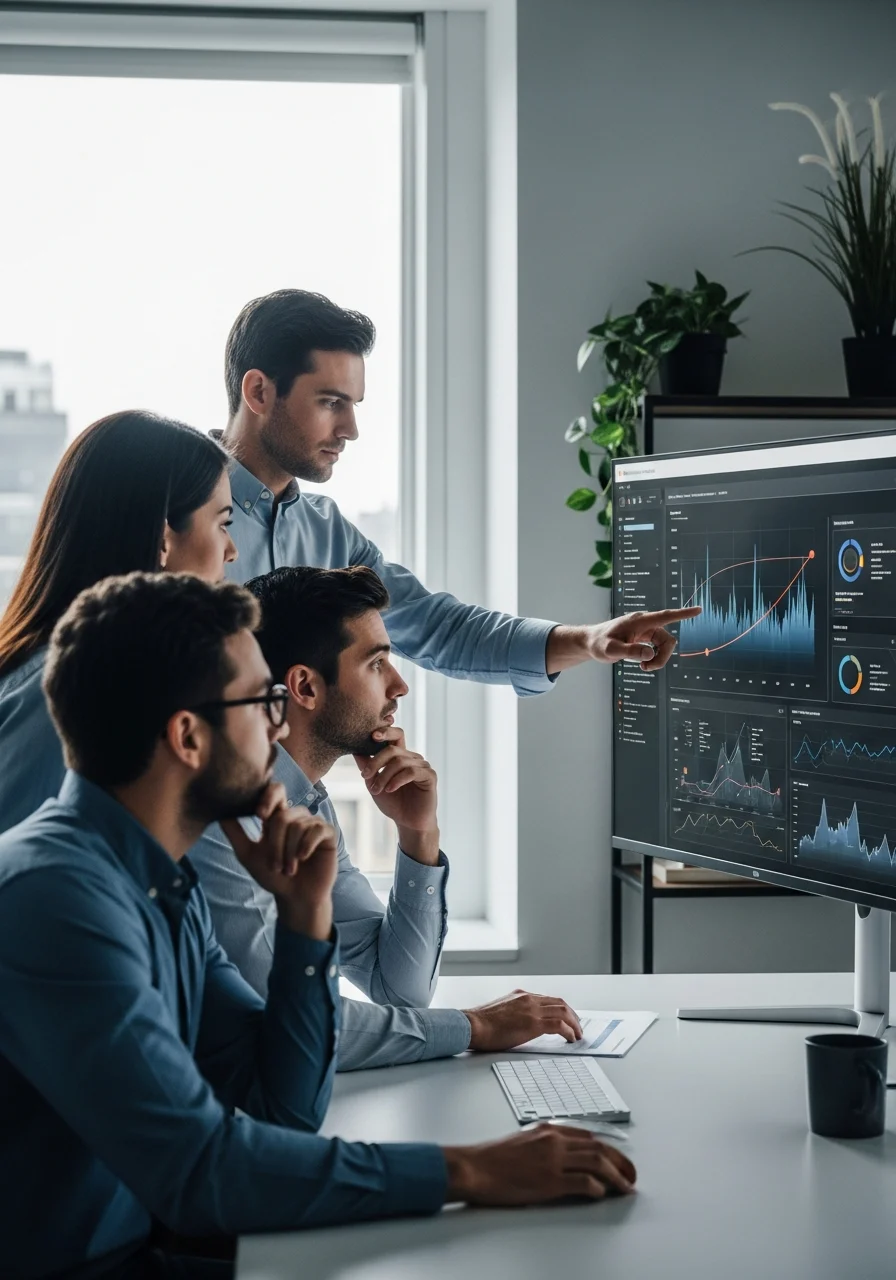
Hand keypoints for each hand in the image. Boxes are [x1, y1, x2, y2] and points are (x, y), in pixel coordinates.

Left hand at [221, 783, 337, 939]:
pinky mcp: (328, 833)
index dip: (269, 797)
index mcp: (278, 817)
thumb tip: (219, 812)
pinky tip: (303, 858)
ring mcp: (313, 824)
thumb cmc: (273, 876)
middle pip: (283, 816)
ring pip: (298, 826)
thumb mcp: (248, 854)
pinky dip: (306, 846)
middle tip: (275, 866)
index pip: (276, 791)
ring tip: (290, 869)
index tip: (259, 815)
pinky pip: (316, 830)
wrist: (295, 897)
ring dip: (289, 853)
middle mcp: (296, 817)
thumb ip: (235, 832)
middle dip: (276, 844)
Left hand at [354, 726, 438, 863]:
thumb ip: (367, 767)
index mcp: (400, 756)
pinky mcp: (430, 776)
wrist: (408, 823)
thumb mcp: (374, 783)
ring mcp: (422, 765)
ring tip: (376, 790)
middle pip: (393, 749)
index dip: (386, 731)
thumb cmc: (393, 803)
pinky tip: (390, 789)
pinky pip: (412, 771)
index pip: (395, 735)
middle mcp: (412, 758)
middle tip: (365, 776)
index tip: (372, 735)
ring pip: (400, 761)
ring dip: (384, 776)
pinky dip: (397, 780)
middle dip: (376, 761)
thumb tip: (354, 749)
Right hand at [443, 1124, 635, 1204]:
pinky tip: (601, 1195)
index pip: (587, 1137)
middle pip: (598, 1148)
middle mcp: (554, 1141)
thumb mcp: (522, 1141)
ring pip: (596, 1163)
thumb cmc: (492, 1158)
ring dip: (615, 1176)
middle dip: (620, 1162)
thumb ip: (544, 1144)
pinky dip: (596, 1189)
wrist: (475, 1167)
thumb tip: (562, 1157)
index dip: (608, 1149)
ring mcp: (552, 1160)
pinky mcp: (549, 1181)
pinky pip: (582, 1183)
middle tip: (632, 1175)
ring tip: (626, 1187)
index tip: (618, 1160)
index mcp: (548, 1130)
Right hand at [463, 989, 582, 1050]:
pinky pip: (559, 1025)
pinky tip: (571, 1038)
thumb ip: (513, 1013)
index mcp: (521, 995)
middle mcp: (529, 998)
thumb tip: (520, 1025)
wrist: (472, 1026)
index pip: (548, 999)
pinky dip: (569, 1031)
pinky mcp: (533, 1023)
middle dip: (572, 1015)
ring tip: (578, 1034)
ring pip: (563, 1011)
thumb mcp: (500, 1012)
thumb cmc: (480, 1024)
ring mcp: (532, 1009)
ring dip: (574, 1023)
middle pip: (559, 1003)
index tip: (566, 1018)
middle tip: (577, 1027)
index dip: (561, 1009)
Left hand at [546, 606, 701, 674]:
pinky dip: (653, 658)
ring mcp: (646, 631)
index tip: (699, 610)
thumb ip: (630, 651)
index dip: (683, 614)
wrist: (591, 642)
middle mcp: (645, 624)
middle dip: (662, 657)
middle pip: (667, 640)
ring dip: (658, 659)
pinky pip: (658, 648)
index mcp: (639, 621)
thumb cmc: (599, 643)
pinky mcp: (644, 638)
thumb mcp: (612, 650)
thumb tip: (650, 653)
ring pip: (664, 646)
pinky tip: (642, 664)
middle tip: (646, 668)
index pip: (665, 616)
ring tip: (642, 667)